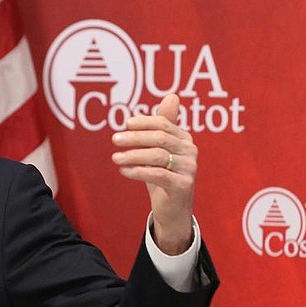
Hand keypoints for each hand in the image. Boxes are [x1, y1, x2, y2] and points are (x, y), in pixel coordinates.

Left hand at [111, 93, 195, 254]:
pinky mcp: (183, 186)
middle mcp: (190, 152)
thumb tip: (172, 96)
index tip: (125, 124)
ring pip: (157, 156)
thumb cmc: (164, 177)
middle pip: (160, 138)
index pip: (163, 124)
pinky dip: (138, 171)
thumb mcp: (161, 150)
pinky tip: (123, 171)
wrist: (173, 210)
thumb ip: (163, 126)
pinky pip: (158, 175)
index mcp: (184, 139)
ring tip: (116, 158)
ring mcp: (189, 169)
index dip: (144, 122)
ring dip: (133, 155)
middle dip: (135, 138)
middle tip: (115, 139)